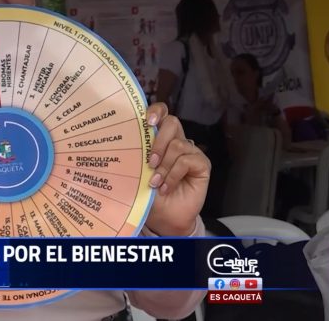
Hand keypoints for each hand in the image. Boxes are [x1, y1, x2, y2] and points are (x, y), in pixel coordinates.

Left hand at [144, 103, 209, 235]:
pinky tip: (166, 187)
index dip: (156, 111)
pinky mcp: (202, 165)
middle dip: (158, 141)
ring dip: (164, 166)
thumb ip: (138, 153)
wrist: (163, 217)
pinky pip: (187, 160)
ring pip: (178, 144)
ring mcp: (191, 152)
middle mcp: (177, 142)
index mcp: (160, 139)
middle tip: (150, 162)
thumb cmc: (148, 194)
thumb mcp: (138, 171)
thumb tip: (126, 137)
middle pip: (172, 122)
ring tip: (155, 182)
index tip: (147, 121)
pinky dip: (173, 175)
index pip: (162, 114)